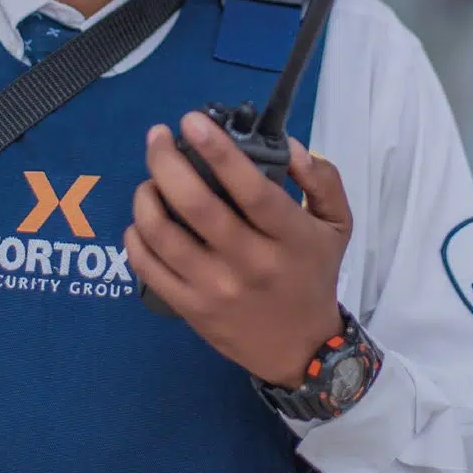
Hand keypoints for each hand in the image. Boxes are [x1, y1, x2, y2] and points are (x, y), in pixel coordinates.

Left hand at [125, 111, 352, 387]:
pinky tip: (142, 220)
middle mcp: (250, 262)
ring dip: (146, 196)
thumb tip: (289, 146)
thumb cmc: (314, 276)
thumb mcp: (337, 225)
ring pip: (163, 234)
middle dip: (166, 161)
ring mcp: (215, 288)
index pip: (250, 187)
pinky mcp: (190, 308)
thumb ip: (321, 179)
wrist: (303, 351)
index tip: (192, 121)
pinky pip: (149, 268)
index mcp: (289, 237)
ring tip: (149, 180)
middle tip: (156, 136)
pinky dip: (136, 236)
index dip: (218, 151)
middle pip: (196, 205)